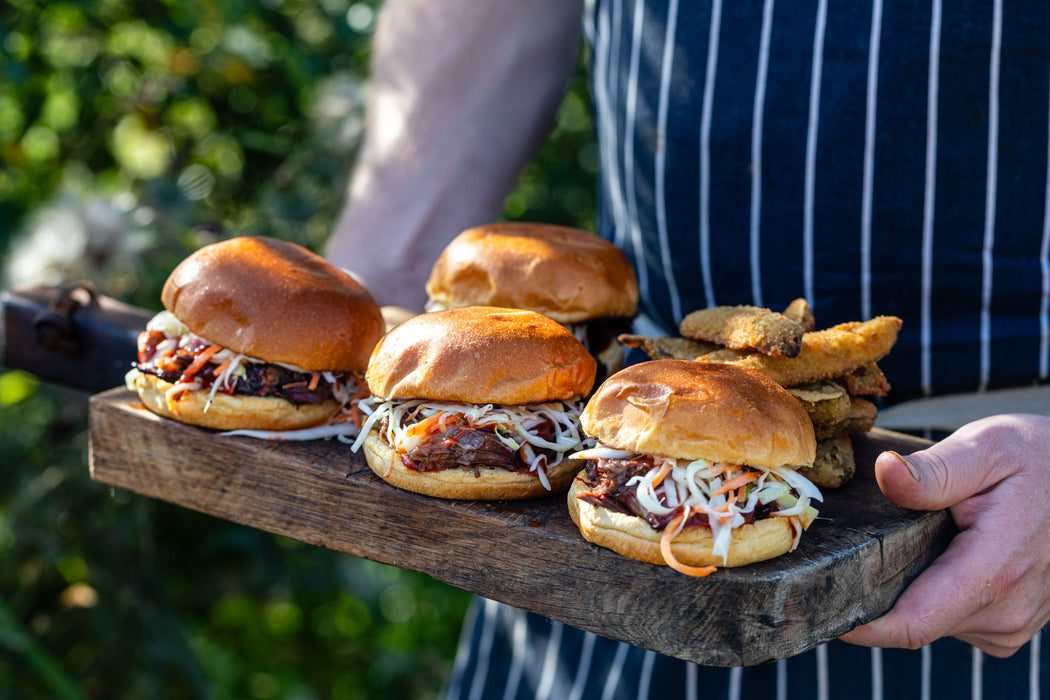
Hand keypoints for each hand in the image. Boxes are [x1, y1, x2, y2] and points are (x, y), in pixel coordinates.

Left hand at [839, 413, 1049, 656]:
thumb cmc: (1036, 457)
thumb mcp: (986, 447)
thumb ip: (933, 470)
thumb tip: (885, 472)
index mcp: (995, 570)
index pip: (912, 622)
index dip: (859, 623)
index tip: (816, 603)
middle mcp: (1006, 609)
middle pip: (914, 622)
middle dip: (876, 593)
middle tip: (848, 550)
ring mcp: (1013, 622)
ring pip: (932, 621)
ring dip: (909, 590)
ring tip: (906, 541)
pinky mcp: (1012, 622)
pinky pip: (954, 618)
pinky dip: (935, 592)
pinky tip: (937, 555)